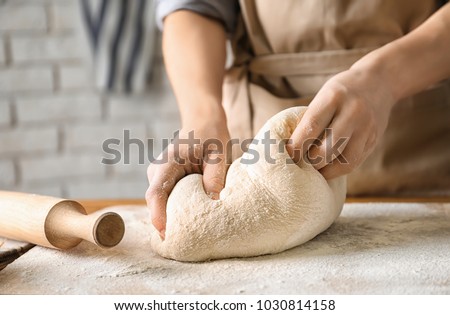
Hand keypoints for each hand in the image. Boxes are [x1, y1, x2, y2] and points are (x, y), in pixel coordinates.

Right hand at [146, 118, 230, 238]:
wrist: (203, 122)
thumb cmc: (211, 135)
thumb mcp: (218, 154)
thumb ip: (215, 177)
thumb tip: (214, 203)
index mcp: (168, 162)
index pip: (156, 192)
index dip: (158, 214)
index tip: (165, 232)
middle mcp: (157, 171)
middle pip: (156, 203)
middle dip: (166, 222)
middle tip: (184, 243)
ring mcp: (159, 177)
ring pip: (160, 204)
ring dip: (171, 218)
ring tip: (189, 235)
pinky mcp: (165, 182)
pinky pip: (166, 200)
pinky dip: (175, 211)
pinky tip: (189, 222)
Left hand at [286, 66, 396, 178]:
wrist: (379, 82)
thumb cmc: (340, 93)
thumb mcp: (324, 96)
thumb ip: (311, 119)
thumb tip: (290, 148)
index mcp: (334, 97)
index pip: (311, 126)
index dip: (297, 145)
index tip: (287, 155)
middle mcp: (353, 112)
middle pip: (328, 148)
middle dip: (310, 161)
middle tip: (299, 165)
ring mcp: (366, 128)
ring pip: (344, 160)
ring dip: (325, 170)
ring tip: (313, 170)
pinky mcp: (374, 140)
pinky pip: (354, 162)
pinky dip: (338, 170)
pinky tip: (327, 169)